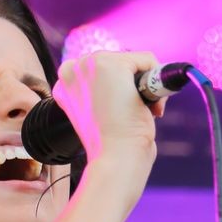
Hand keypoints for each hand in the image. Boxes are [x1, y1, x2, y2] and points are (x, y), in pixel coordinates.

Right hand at [53, 50, 167, 192]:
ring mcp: (89, 65)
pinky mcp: (112, 64)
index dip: (118, 91)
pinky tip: (148, 105)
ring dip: (144, 85)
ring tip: (141, 112)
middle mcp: (71, 70)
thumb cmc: (110, 148)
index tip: (120, 114)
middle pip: (116, 63)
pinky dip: (156, 78)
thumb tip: (123, 87)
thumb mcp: (99, 115)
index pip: (100, 72)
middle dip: (132, 87)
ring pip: (132, 62)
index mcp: (65, 84)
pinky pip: (146, 59)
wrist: (115, 162)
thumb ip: (102, 94)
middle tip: (134, 115)